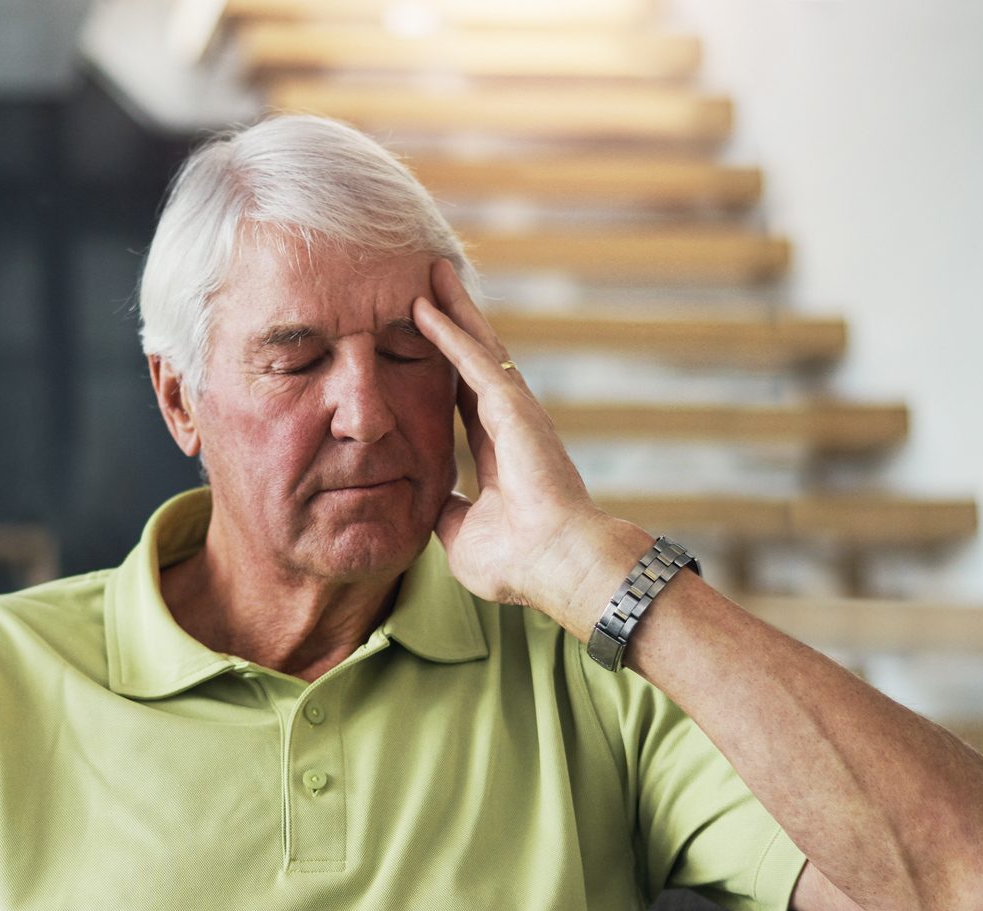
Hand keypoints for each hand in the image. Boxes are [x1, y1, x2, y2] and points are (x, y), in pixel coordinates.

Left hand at [412, 257, 633, 627]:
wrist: (557, 565)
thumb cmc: (519, 562)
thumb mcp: (462, 534)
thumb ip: (446, 512)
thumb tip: (425, 507)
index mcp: (499, 452)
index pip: (464, 398)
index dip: (445, 369)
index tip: (426, 344)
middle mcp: (510, 423)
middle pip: (474, 359)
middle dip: (454, 320)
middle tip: (429, 284)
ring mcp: (515, 412)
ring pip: (477, 347)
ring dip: (454, 309)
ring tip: (432, 273)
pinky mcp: (513, 407)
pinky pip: (474, 360)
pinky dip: (448, 331)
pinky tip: (425, 306)